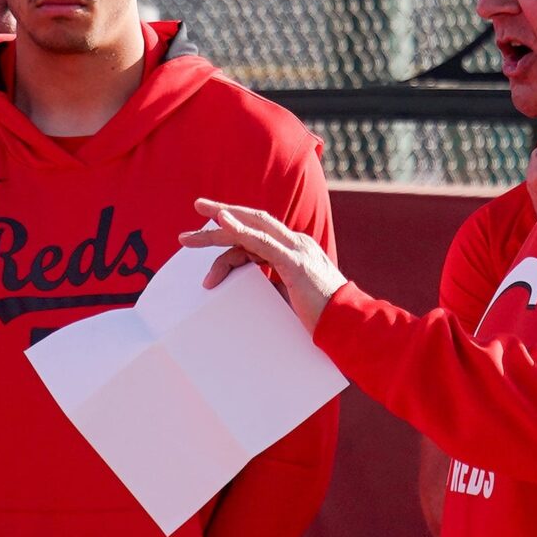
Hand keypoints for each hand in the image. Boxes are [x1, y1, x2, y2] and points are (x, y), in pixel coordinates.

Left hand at [180, 200, 347, 332]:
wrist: (348, 326)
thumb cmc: (321, 318)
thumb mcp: (290, 298)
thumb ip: (271, 289)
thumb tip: (244, 294)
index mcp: (296, 251)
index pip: (258, 234)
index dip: (233, 230)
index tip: (208, 231)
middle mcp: (296, 243)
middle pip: (252, 222)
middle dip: (221, 215)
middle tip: (195, 210)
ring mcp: (296, 250)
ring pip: (250, 230)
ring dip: (217, 230)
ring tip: (188, 239)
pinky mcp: (294, 262)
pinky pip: (261, 241)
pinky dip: (239, 229)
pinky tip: (221, 222)